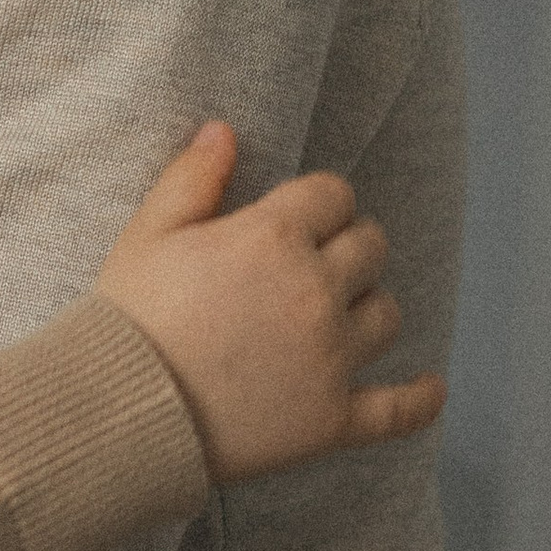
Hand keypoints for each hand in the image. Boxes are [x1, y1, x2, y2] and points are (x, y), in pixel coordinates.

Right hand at [96, 120, 445, 483]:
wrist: (118, 410)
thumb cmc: (128, 317)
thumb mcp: (148, 233)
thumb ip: (193, 178)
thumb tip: (224, 131)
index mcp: (274, 237)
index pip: (333, 195)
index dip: (318, 202)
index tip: (299, 217)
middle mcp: (316, 291)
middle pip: (371, 247)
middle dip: (349, 246)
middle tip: (319, 261)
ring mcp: (330, 358)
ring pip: (387, 315)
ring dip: (369, 307)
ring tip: (342, 314)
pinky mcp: (331, 419)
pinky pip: (397, 410)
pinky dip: (419, 399)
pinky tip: (431, 388)